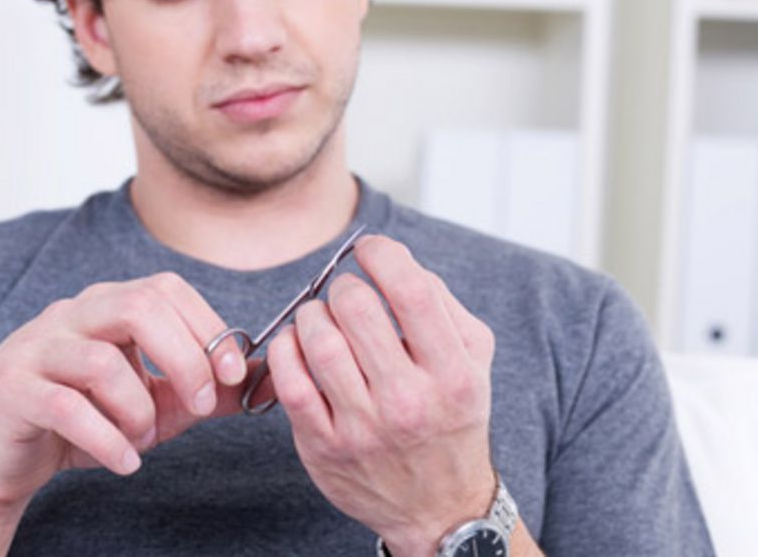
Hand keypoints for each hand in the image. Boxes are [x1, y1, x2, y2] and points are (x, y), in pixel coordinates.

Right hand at [0, 272, 248, 508]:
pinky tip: (124, 461)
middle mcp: (68, 316)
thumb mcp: (151, 406)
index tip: (230, 374)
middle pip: (137, 307)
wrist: (0, 459)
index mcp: (104, 306)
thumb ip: (200, 391)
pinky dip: (107, 440)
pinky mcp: (11, 390)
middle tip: (200, 405)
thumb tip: (259, 379)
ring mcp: (34, 349)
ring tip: (142, 441)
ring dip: (139, 411)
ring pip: (103, 363)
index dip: (206, 327)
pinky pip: (67, 408)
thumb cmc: (78, 424)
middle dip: (183, 359)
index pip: (164, 288)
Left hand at [265, 235, 497, 555]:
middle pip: (356, 309)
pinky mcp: (324, 445)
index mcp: (452, 374)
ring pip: (318, 340)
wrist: (439, 507)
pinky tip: (297, 345)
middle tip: (346, 295)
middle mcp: (409, 401)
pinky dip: (286, 349)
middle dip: (344, 287)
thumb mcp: (472, 362)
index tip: (370, 250)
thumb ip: (442, 305)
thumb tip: (396, 261)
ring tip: (321, 319)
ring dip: (312, 315)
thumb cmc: (451, 419)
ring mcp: (363, 427)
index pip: (412, 291)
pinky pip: (289, 381)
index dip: (382, 254)